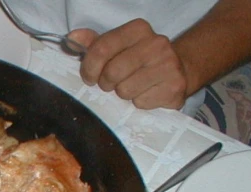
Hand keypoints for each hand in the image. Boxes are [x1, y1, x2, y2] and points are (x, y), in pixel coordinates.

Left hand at [68, 19, 188, 109]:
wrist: (177, 71)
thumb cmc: (138, 61)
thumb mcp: (116, 47)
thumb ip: (94, 43)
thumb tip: (73, 38)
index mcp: (138, 29)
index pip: (102, 48)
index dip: (89, 68)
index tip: (90, 77)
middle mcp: (156, 43)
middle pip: (112, 72)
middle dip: (106, 83)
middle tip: (112, 84)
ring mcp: (168, 65)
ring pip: (125, 90)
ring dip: (122, 94)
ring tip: (130, 88)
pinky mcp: (174, 87)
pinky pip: (140, 103)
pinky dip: (138, 103)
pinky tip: (145, 94)